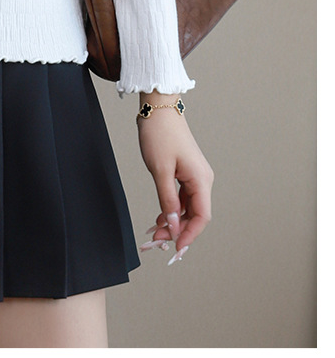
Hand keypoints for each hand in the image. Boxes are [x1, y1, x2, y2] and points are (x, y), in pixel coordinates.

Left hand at [137, 105, 213, 263]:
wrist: (158, 108)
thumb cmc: (159, 134)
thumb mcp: (160, 170)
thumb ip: (168, 200)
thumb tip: (174, 226)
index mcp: (201, 179)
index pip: (202, 217)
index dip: (190, 235)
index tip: (175, 248)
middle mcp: (202, 179)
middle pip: (195, 215)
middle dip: (178, 230)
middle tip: (156, 242)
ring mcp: (195, 175)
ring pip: (188, 208)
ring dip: (174, 222)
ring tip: (154, 233)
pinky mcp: (186, 172)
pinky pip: (182, 197)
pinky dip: (172, 209)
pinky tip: (160, 218)